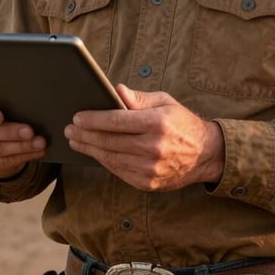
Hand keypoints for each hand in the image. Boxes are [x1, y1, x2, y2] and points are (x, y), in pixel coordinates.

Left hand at [64, 84, 224, 190]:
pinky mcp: (147, 183)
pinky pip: (118, 171)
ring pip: (110, 158)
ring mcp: (149, 168)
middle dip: (85, 135)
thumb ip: (138, 98)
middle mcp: (152, 147)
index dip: (93, 119)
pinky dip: (104, 161)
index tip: (77, 117)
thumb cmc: (181, 123)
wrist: (205, 154)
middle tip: (70, 129)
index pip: (116, 120)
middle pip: (109, 141)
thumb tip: (115, 90)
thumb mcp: (165, 102)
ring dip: (89, 149)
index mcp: (156, 123)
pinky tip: (95, 153)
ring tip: (76, 141)